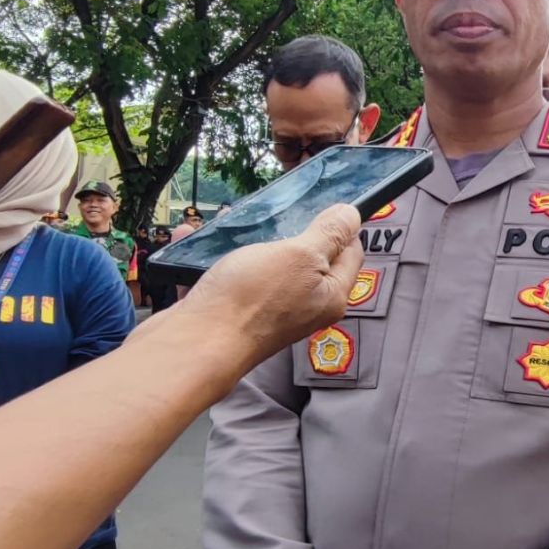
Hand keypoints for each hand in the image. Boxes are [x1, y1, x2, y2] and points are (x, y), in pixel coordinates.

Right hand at [165, 204, 363, 360]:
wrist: (194, 344)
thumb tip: (353, 215)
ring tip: (231, 219)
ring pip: (264, 263)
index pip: (350, 252)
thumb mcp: (301, 256)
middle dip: (288, 229)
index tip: (323, 203)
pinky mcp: (233, 312)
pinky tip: (194, 237)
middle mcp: (304, 306)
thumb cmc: (253, 301)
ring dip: (246, 239)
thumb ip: (329, 235)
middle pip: (307, 257)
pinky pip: (227, 274)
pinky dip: (213, 254)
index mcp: (330, 295)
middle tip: (275, 210)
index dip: (341, 226)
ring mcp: (268, 310)